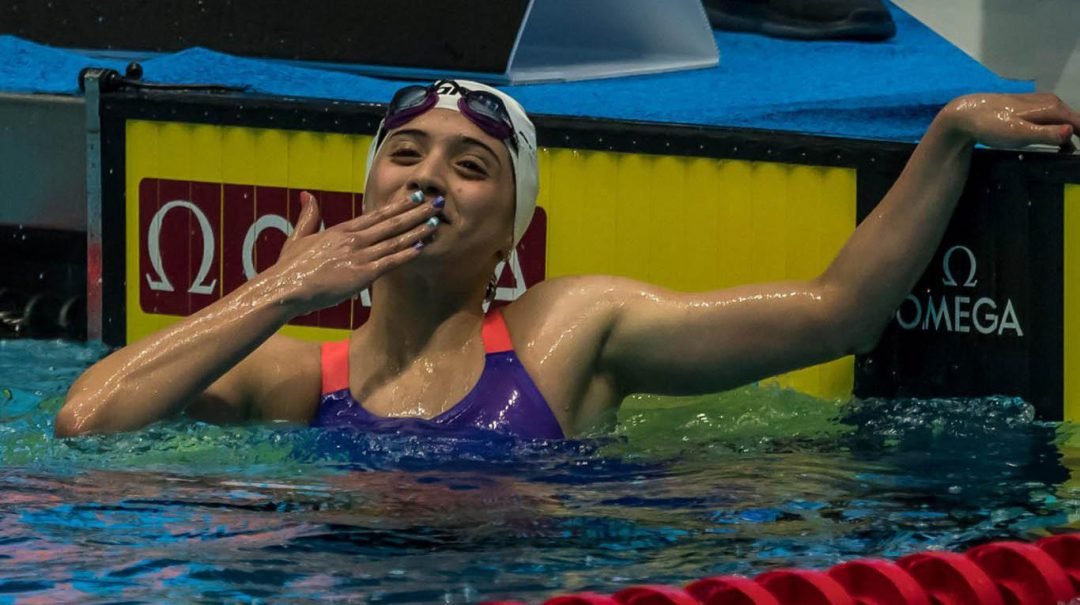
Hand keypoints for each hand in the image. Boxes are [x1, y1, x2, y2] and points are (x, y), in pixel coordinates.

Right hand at [266, 191, 439, 314]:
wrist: (286, 287)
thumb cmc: (290, 267)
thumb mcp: (298, 236)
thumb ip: (308, 216)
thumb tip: (306, 195)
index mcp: (341, 230)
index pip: (377, 214)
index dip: (399, 205)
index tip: (415, 196)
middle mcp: (354, 239)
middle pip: (392, 223)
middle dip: (417, 212)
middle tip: (437, 202)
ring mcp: (359, 256)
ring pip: (395, 240)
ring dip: (418, 231)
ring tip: (437, 221)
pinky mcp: (362, 274)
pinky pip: (390, 262)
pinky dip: (407, 254)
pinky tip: (422, 247)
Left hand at [940, 93, 1078, 151]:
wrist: (966, 114)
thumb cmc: (992, 125)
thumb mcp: (1019, 133)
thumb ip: (1046, 134)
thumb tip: (1071, 131)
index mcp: (1052, 107)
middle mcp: (1050, 101)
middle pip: (1074, 120)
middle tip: (1075, 157)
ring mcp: (1039, 103)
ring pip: (1063, 120)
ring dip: (1069, 135)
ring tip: (1070, 154)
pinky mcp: (1029, 108)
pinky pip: (1051, 119)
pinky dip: (1057, 131)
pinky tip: (1056, 144)